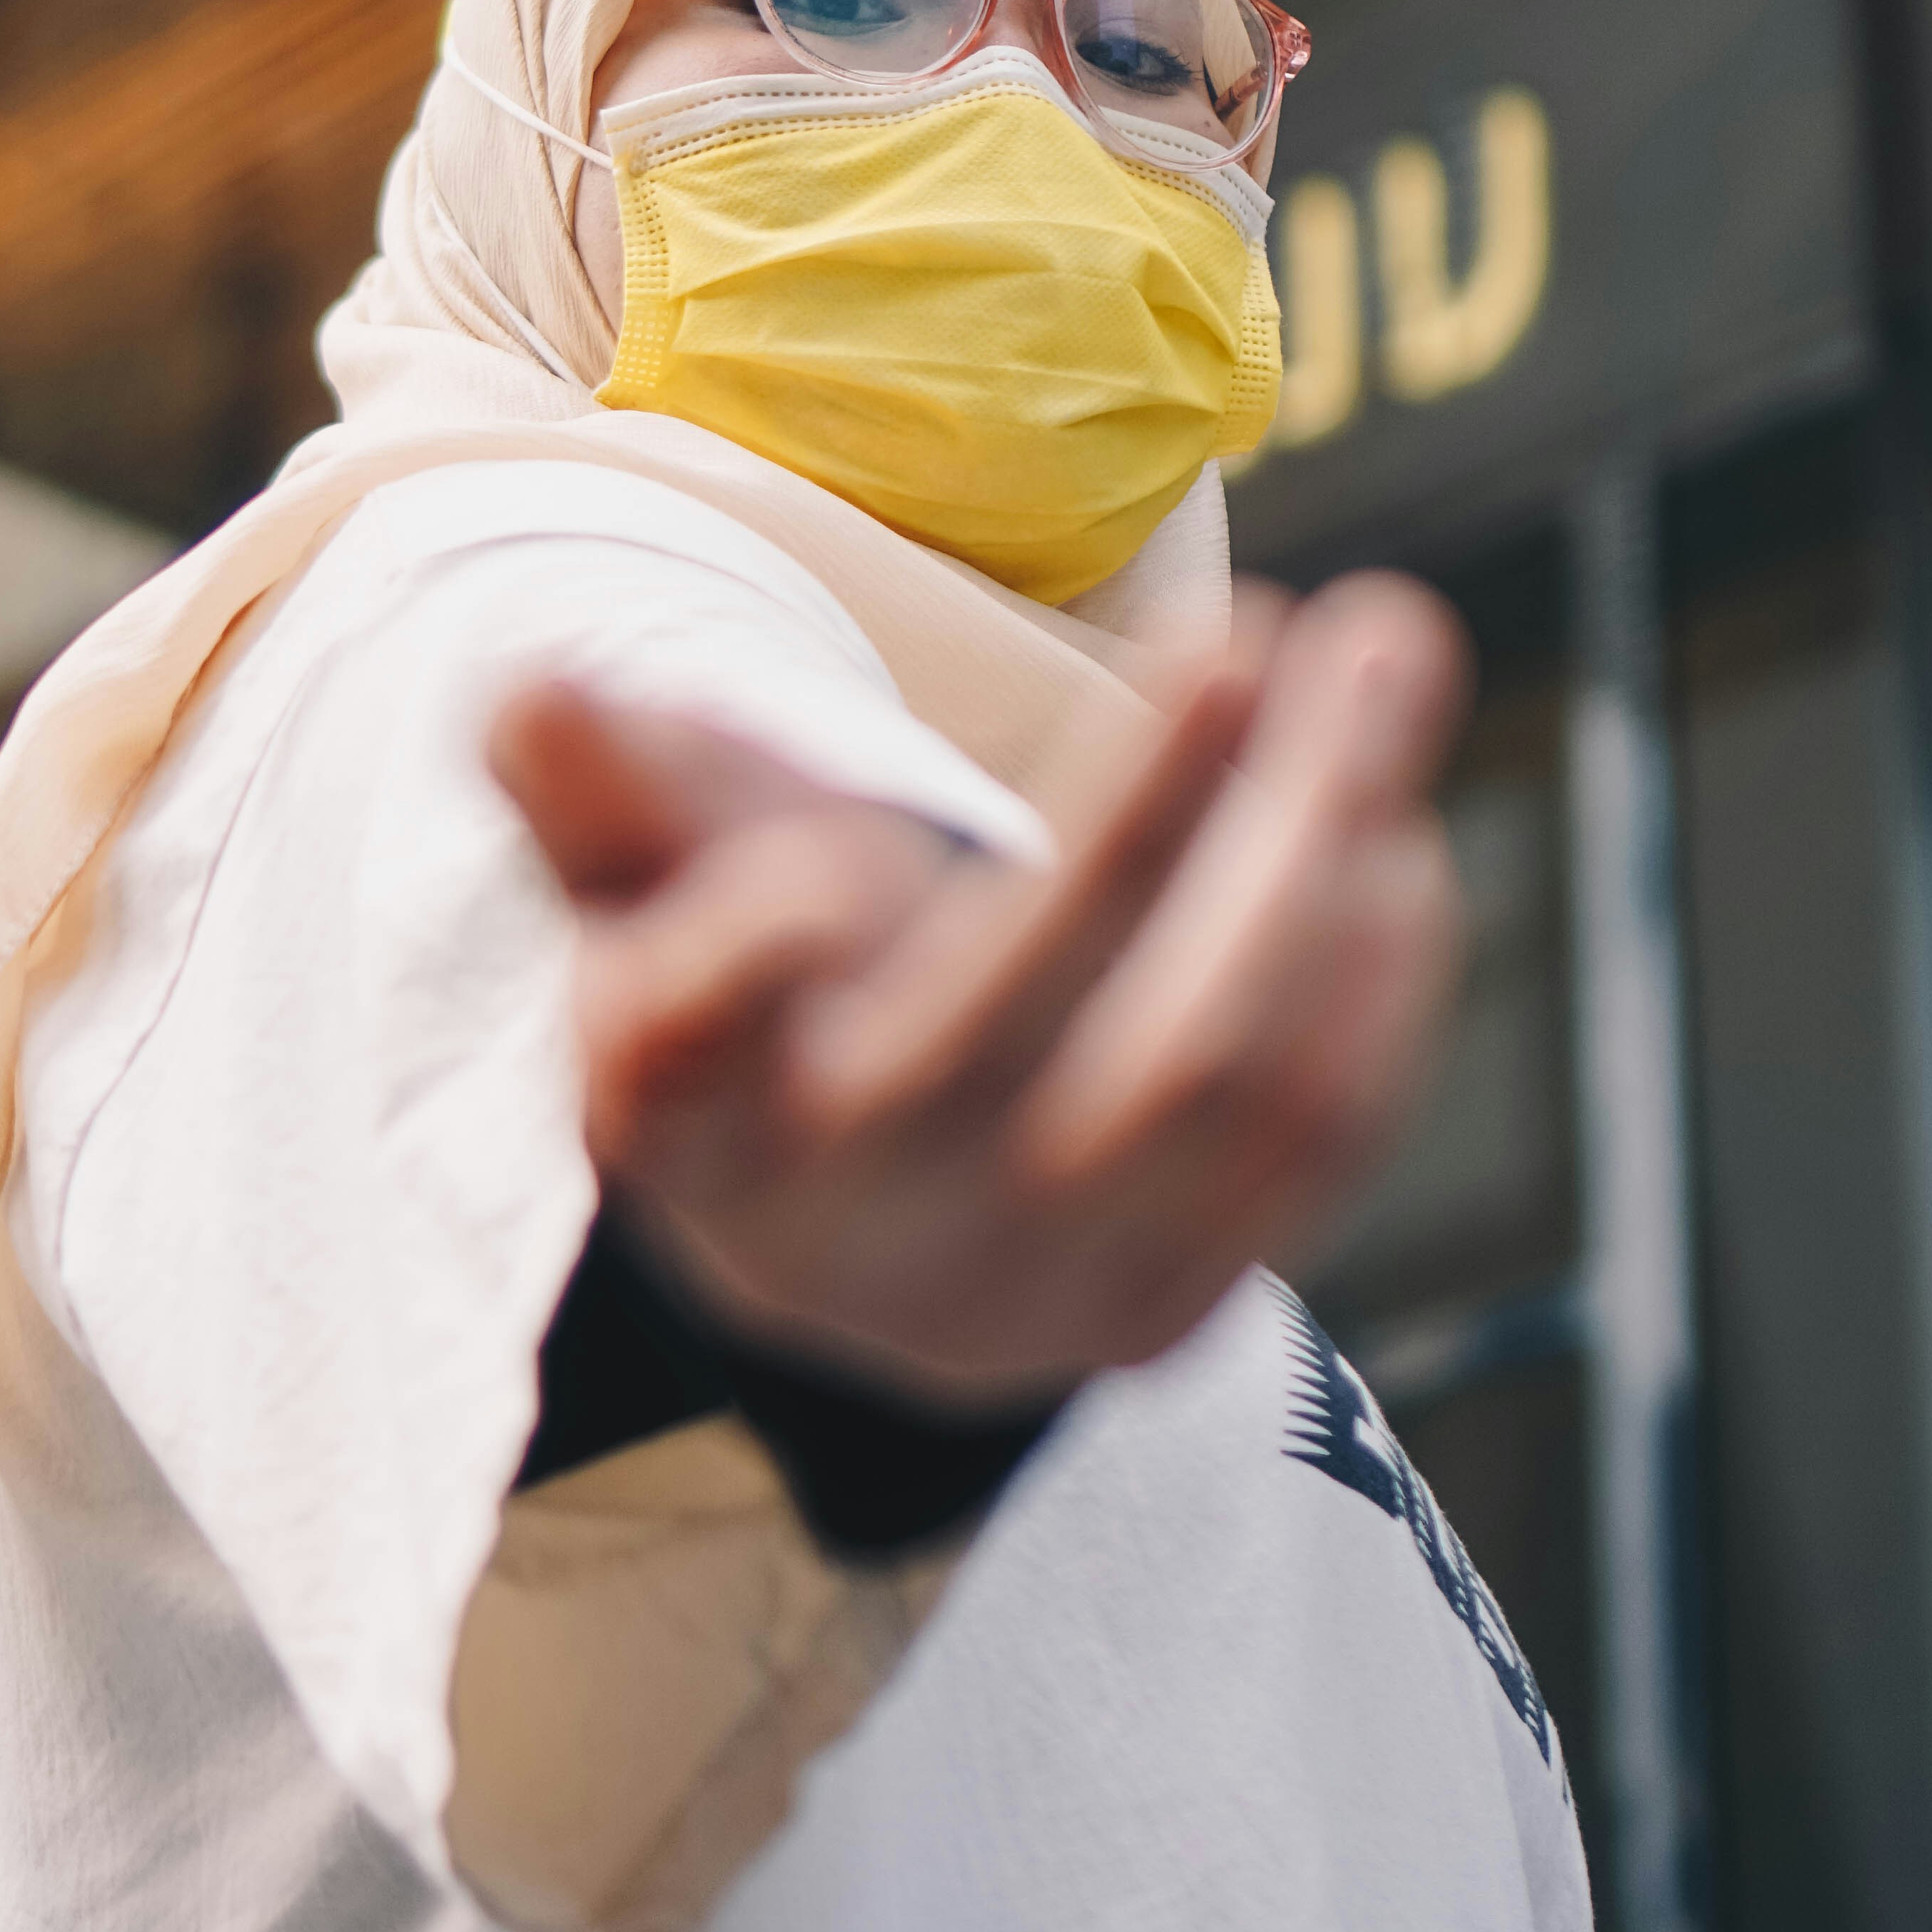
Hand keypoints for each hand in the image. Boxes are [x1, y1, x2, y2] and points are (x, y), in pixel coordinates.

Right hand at [483, 577, 1469, 1408]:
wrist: (848, 1200)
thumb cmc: (738, 969)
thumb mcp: (646, 873)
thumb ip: (597, 778)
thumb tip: (537, 692)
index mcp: (683, 1117)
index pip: (683, 1047)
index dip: (742, 964)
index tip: (832, 859)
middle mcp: (847, 1237)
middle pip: (1014, 1025)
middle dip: (1158, 815)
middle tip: (1262, 619)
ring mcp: (1025, 1292)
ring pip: (1209, 1075)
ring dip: (1315, 852)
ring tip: (1382, 659)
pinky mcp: (1169, 1313)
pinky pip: (1310, 1147)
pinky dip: (1369, 976)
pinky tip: (1394, 825)